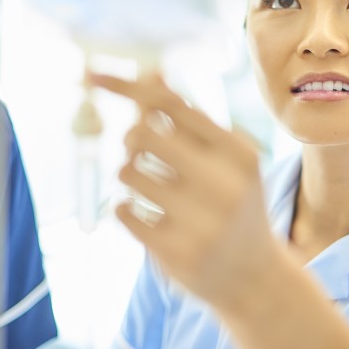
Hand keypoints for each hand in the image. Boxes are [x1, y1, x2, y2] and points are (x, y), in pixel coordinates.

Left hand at [88, 72, 280, 310]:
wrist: (254, 277)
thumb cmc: (232, 202)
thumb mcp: (223, 158)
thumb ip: (187, 118)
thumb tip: (151, 72)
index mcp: (238, 153)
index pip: (172, 105)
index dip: (128, 86)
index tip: (93, 74)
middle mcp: (225, 184)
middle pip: (142, 135)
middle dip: (131, 138)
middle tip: (140, 150)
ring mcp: (202, 222)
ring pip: (126, 173)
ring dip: (129, 175)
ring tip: (151, 187)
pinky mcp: (176, 253)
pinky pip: (122, 211)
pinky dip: (126, 207)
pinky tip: (147, 215)